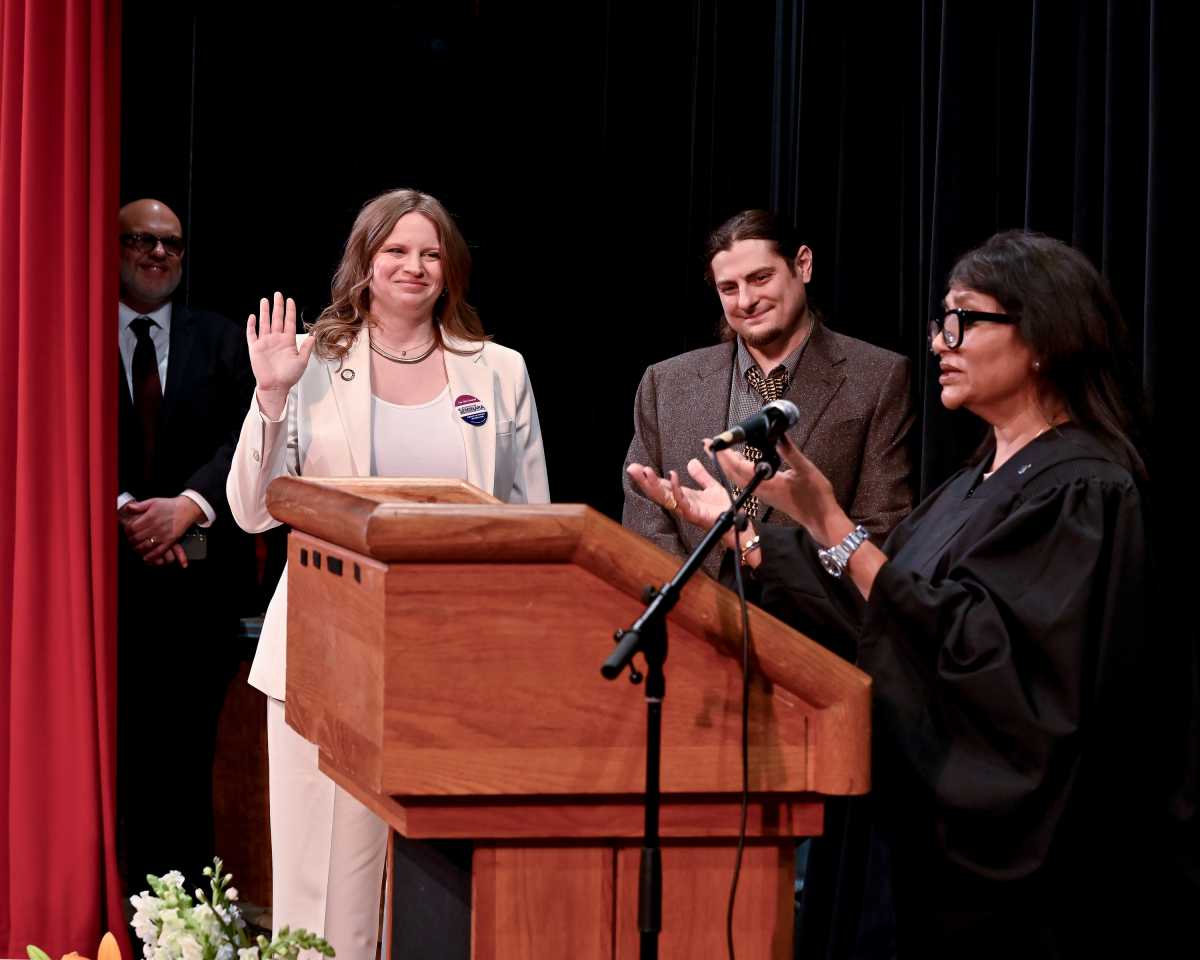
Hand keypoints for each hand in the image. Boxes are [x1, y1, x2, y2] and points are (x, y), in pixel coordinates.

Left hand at [120, 496, 203, 566]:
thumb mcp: (153, 501)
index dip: (127, 531)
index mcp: (150, 517)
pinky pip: (158, 551)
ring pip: (146, 546)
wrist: (186, 509)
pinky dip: (151, 556)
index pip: (132, 528)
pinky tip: (146, 557)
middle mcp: (156, 527)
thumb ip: (139, 505)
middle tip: (131, 541)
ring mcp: (163, 535)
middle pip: (137, 538)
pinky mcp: (170, 541)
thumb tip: (128, 508)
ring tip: (137, 548)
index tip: (128, 532)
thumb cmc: (170, 505)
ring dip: (139, 549)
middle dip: (131, 541)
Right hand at [247, 291, 314, 417]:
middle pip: (277, 319)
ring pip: (265, 323)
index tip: (290, 300)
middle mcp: (276, 339)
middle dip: (277, 306)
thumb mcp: (302, 361)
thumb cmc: (289, 376)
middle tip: (278, 294)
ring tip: (265, 300)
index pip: (288, 322)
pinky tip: (252, 316)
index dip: (289, 311)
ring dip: (264, 312)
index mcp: (287, 341)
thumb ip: (307, 348)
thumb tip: (314, 335)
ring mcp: (265, 343)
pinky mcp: (255, 348)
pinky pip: (252, 334)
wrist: (276, 387)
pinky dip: (252, 325)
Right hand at [627, 458, 732, 530]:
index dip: (649, 477)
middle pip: (658, 492)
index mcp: (683, 496)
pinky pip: (682, 501)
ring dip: (654, 484)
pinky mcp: (694, 514)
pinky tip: (672, 476)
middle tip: (632, 468)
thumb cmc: (724, 509)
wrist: (736, 522)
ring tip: (645, 471)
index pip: (662, 485)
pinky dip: (676, 488)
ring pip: (665, 497)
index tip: (637, 467)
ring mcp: (686, 509)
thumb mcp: (711, 486)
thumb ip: (701, 475)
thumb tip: (691, 462)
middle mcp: (681, 503)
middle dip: (644, 481)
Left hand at [710, 434, 846, 545]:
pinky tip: (741, 464)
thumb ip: (790, 452)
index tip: (715, 443)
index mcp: (767, 484)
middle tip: (709, 444)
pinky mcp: (768, 496)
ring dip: (728, 464)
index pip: (739, 467)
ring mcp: (763, 494)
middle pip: (733, 473)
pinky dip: (739, 471)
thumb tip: (778, 436)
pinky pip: (747, 482)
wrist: (821, 519)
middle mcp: (761, 491)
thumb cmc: (815, 498)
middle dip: (720, 458)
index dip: (725, 454)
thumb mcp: (805, 470)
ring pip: (739, 479)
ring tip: (720, 452)